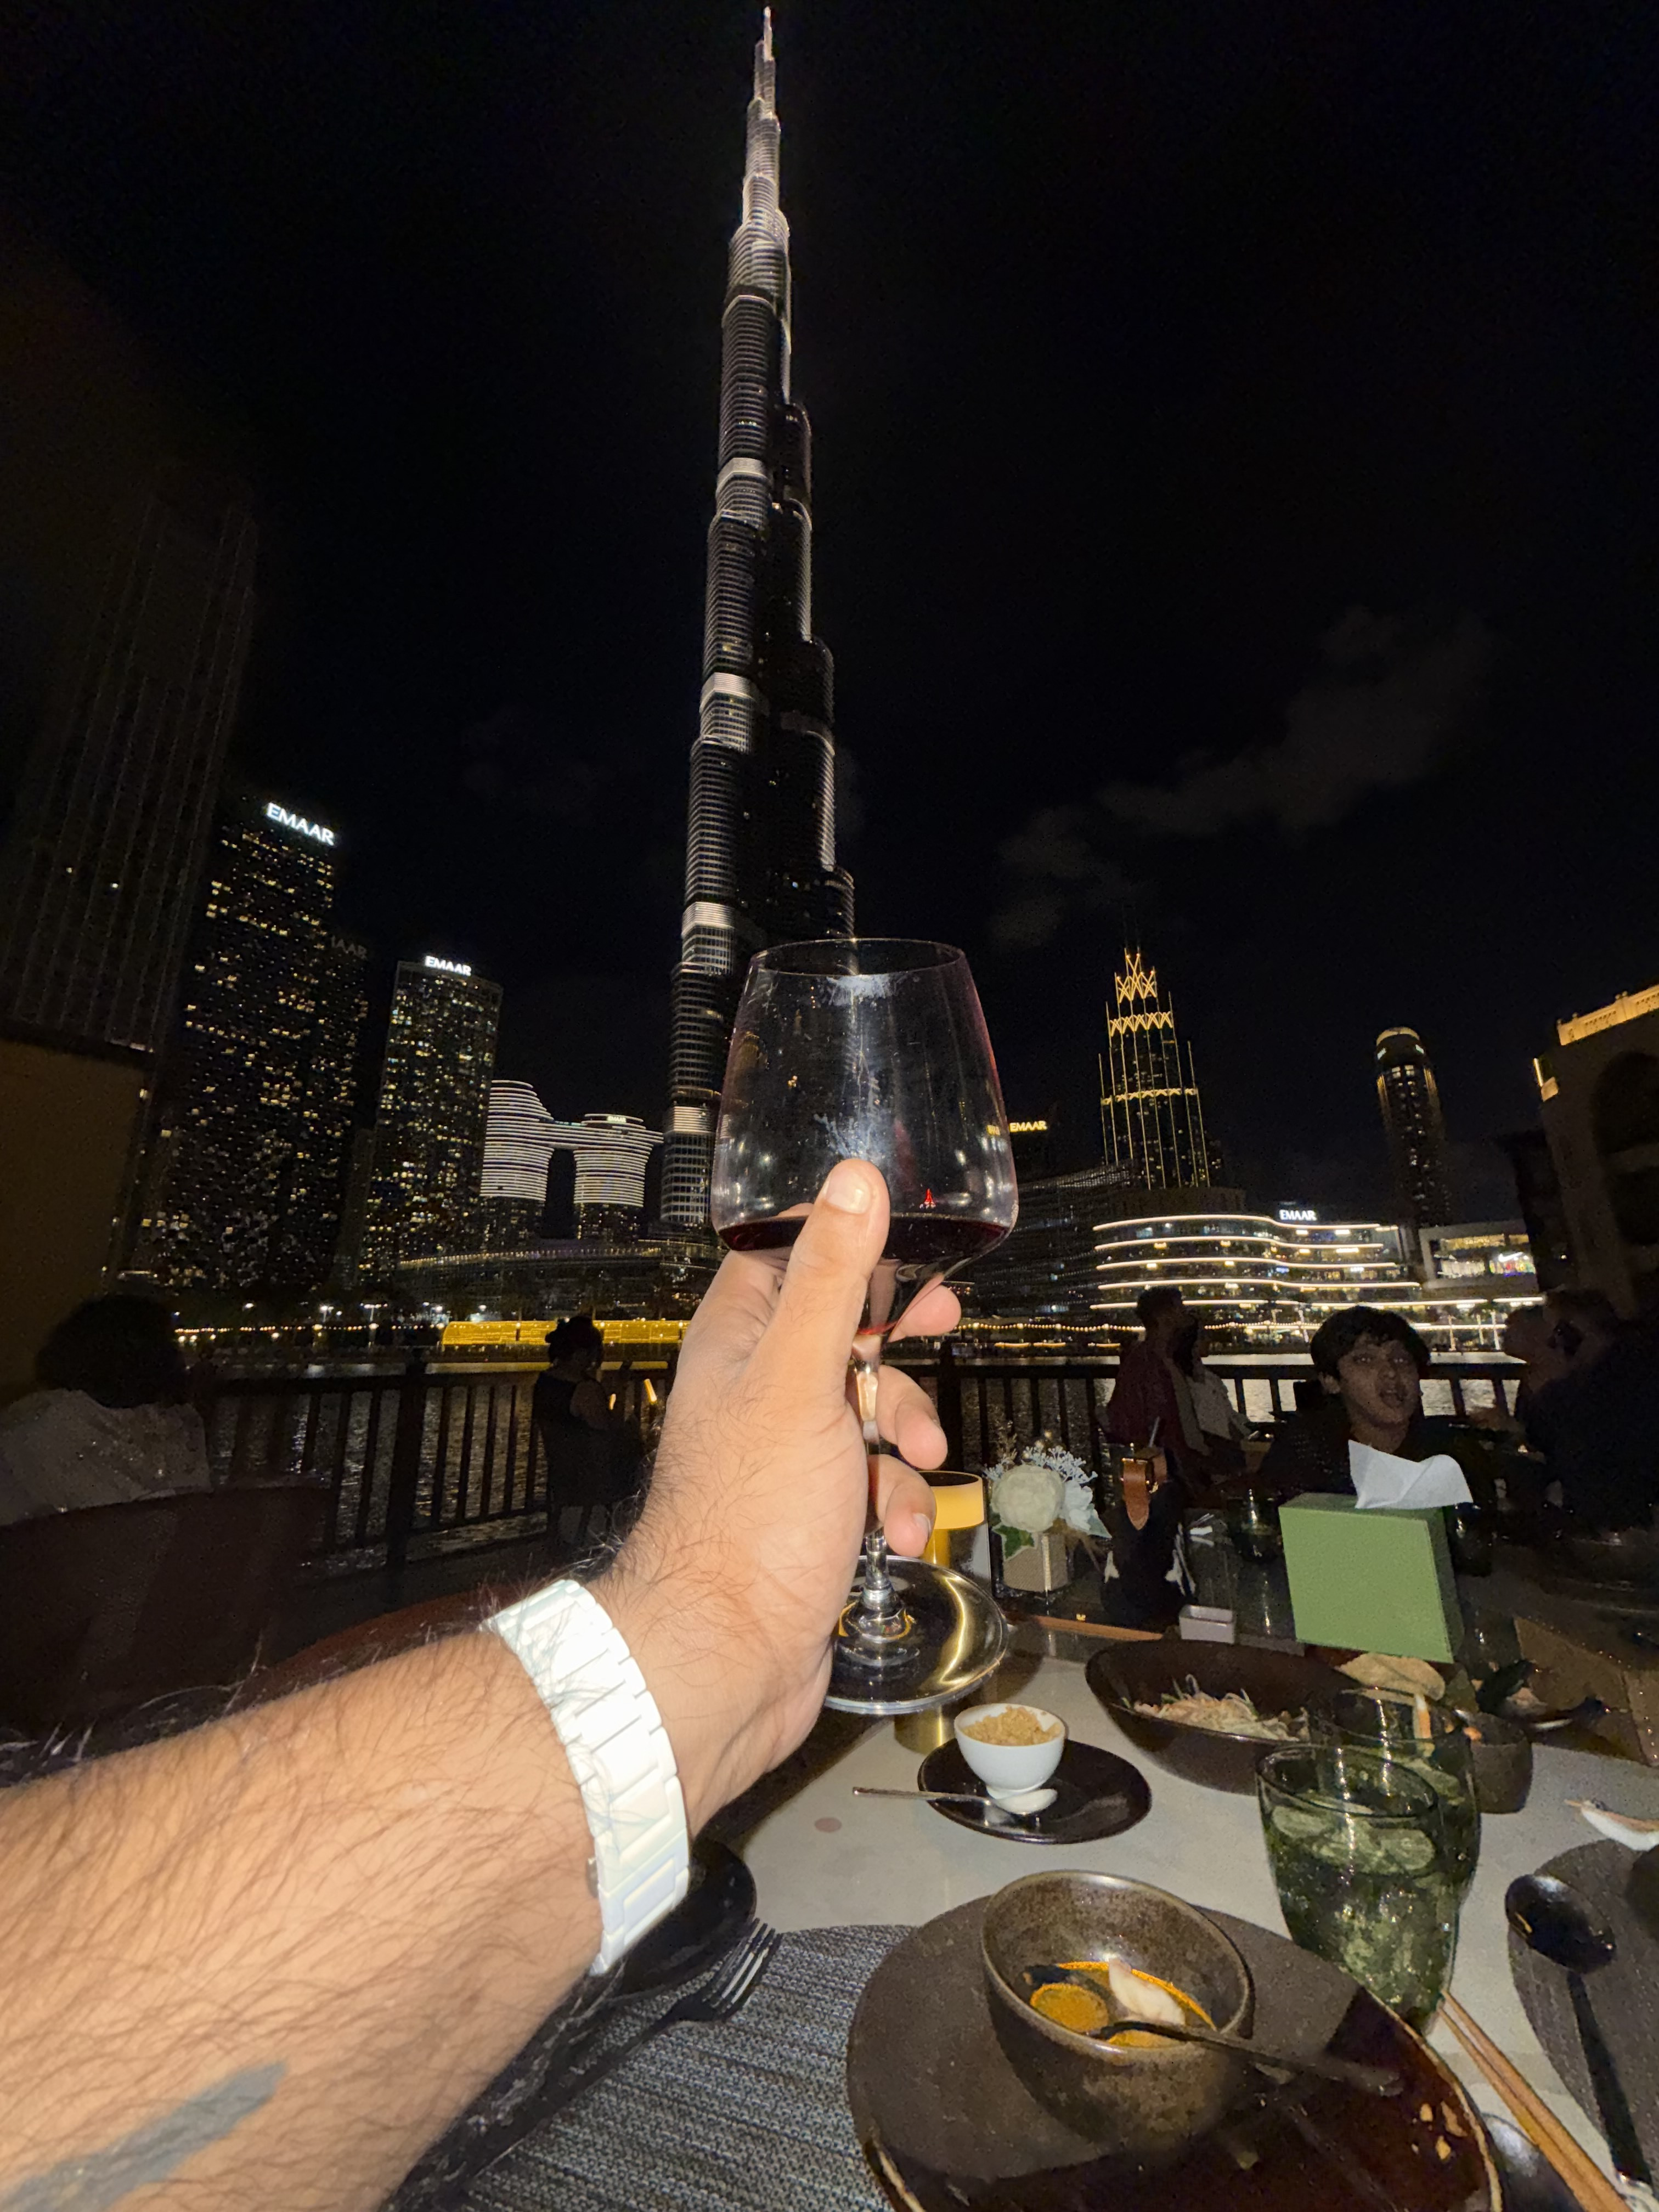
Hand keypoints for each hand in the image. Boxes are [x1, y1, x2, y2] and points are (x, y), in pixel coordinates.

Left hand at [595, 1160, 957, 1827]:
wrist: (730, 1656)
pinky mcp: (815, 1510)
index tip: (909, 1248)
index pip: (791, 1255)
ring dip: (907, 1436)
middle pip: (846, 1330)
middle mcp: (757, 1388)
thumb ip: (832, 1277)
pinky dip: (898, 1501)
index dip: (853, 1246)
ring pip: (871, 1409)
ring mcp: (786, 1452)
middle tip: (940, 1330)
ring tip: (913, 1466)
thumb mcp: (801, 1377)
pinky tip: (898, 1530)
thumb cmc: (748, 1518)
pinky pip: (876, 1480)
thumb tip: (854, 1180)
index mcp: (738, 1339)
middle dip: (900, 1346)